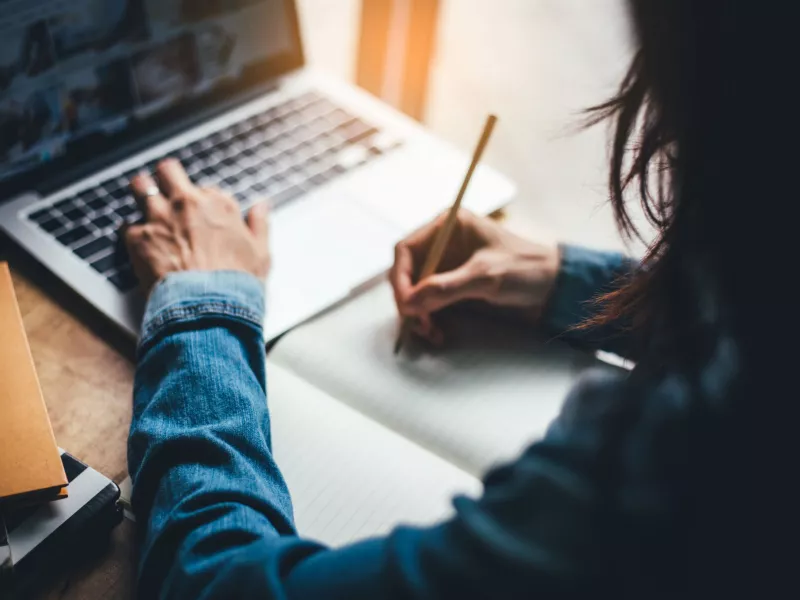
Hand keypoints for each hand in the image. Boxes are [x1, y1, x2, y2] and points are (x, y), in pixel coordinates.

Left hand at [125, 159, 269, 294]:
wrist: (209, 306)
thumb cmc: (237, 283)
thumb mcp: (261, 253)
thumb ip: (260, 224)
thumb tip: (262, 206)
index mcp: (218, 205)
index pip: (206, 190)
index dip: (204, 204)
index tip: (202, 217)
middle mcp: (187, 203)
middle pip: (169, 171)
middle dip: (166, 179)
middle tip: (165, 191)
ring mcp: (160, 217)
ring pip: (141, 186)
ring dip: (142, 193)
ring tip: (142, 204)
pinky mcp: (138, 236)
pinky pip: (127, 225)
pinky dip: (133, 233)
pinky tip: (140, 244)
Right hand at [389, 210, 560, 342]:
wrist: (554, 286)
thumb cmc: (525, 269)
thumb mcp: (485, 277)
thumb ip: (445, 288)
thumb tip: (408, 303)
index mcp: (448, 226)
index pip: (406, 249)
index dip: (400, 278)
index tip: (405, 304)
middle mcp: (443, 243)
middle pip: (408, 272)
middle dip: (409, 300)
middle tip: (417, 323)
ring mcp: (448, 265)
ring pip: (416, 291)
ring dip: (418, 313)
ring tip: (430, 332)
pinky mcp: (454, 285)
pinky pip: (430, 302)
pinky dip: (429, 318)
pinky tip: (437, 332)